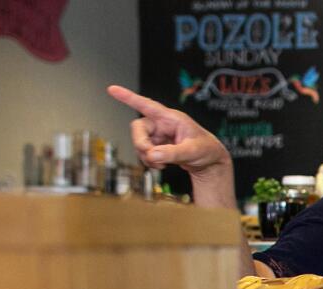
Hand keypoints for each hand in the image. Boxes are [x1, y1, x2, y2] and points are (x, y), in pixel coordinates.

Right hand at [106, 85, 236, 208]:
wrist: (210, 162)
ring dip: (146, 156)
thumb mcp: (193, 151)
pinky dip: (149, 161)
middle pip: (138, 128)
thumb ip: (173, 153)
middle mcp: (162, 124)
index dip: (128, 97)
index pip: (147, 105)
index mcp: (171, 118)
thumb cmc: (206, 150)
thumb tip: (152, 155)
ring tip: (163, 165)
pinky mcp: (157, 146)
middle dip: (141, 144)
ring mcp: (158, 136)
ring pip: (140, 142)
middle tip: (152, 157)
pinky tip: (162, 166)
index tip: (112, 89)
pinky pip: (144, 153)